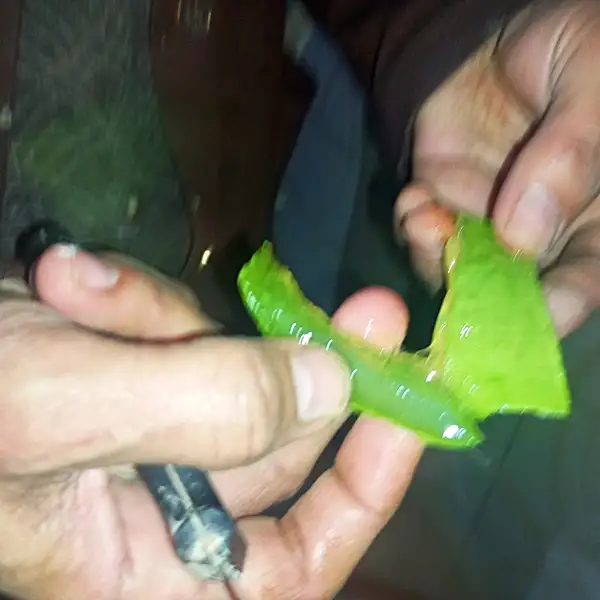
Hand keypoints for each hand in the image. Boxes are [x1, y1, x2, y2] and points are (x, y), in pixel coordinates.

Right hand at [0, 246, 421, 599]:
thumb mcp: (67, 413)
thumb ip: (210, 411)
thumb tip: (334, 390)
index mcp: (147, 574)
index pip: (299, 559)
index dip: (366, 487)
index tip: (413, 409)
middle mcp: (150, 513)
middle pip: (273, 439)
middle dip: (305, 365)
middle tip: (368, 305)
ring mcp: (135, 438)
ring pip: (218, 368)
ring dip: (166, 319)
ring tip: (71, 287)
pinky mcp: (116, 377)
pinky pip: (166, 333)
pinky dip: (128, 300)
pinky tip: (61, 278)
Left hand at [395, 0, 599, 336]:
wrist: (498, 32)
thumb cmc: (567, 50)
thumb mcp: (590, 83)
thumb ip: (569, 155)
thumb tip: (523, 236)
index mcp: (594, 218)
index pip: (582, 280)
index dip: (558, 307)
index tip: (527, 319)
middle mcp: (540, 234)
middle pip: (511, 289)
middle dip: (476, 290)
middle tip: (452, 267)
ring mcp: (485, 222)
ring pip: (458, 268)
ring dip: (435, 254)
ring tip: (424, 214)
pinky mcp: (442, 204)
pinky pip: (422, 234)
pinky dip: (412, 226)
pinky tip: (415, 199)